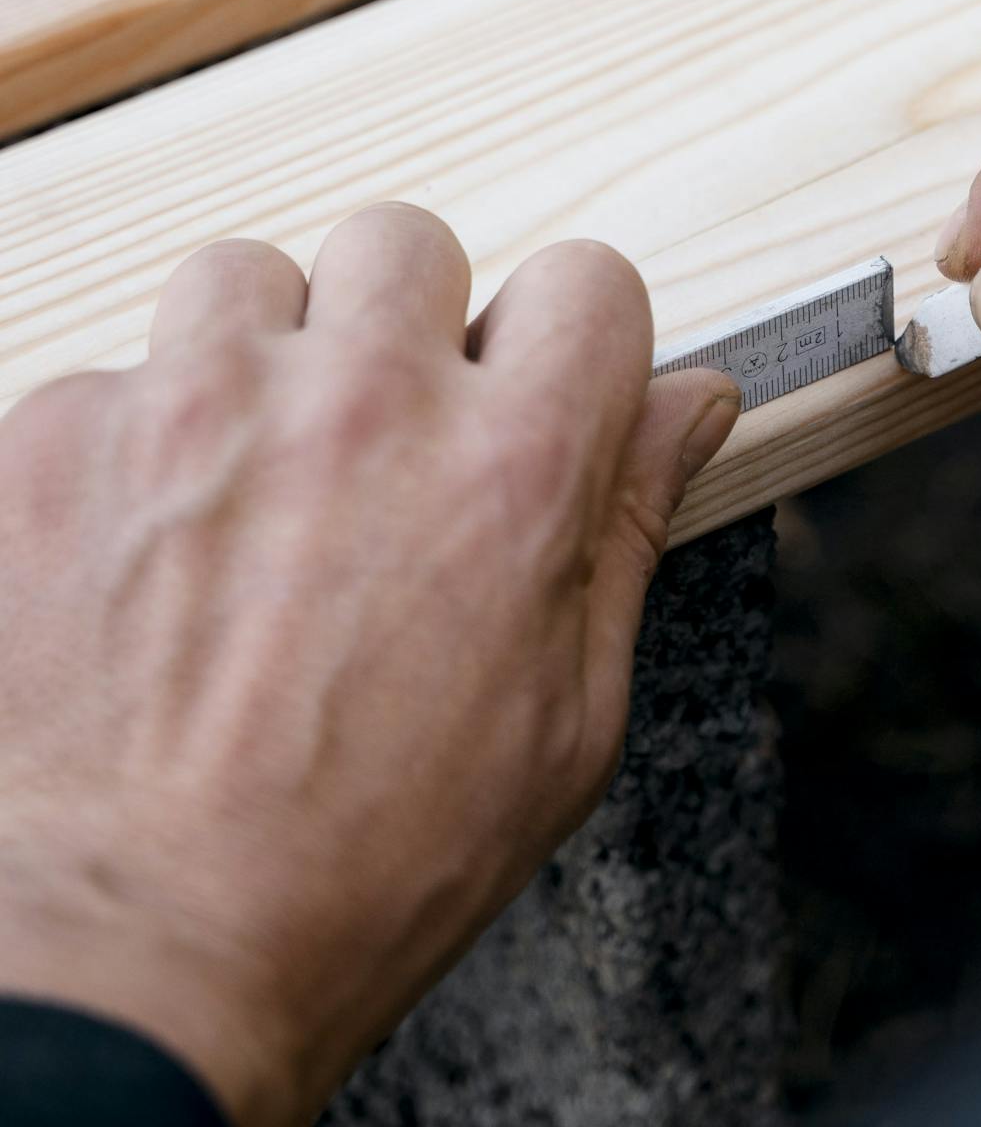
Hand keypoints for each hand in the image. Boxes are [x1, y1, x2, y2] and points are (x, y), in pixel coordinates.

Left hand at [0, 205, 738, 1125]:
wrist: (126, 963)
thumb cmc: (362, 866)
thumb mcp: (566, 719)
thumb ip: (628, 526)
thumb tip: (692, 404)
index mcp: (511, 471)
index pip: (587, 281)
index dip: (569, 335)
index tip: (536, 382)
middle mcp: (362, 407)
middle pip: (411, 242)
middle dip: (408, 325)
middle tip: (381, 434)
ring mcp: (197, 410)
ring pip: (249, 274)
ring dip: (263, 356)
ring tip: (252, 469)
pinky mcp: (56, 441)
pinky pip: (112, 373)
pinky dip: (135, 440)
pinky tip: (148, 545)